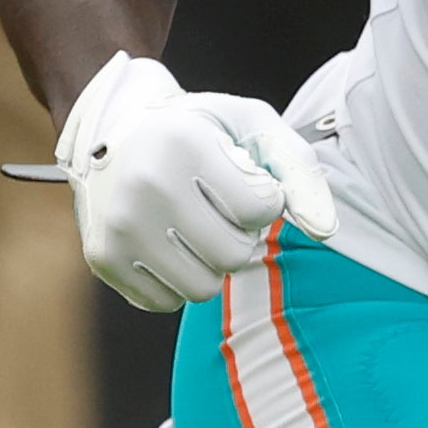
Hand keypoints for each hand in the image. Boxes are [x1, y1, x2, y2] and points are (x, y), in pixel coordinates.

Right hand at [57, 51, 337, 310]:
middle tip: (223, 208)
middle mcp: (143, 189)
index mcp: (184, 146)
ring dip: (212, 262)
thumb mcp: (253, 125)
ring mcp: (117, 228)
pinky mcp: (101, 259)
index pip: (261, 209)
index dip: (267, 200)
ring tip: (198, 225)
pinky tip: (170, 243)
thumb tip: (326, 230)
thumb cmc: (199, 128)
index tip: (247, 181)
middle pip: (233, 255)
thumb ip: (298, 171)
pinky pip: (164, 302)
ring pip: (200, 287)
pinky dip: (178, 279)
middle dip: (242, 235)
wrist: (115, 127)